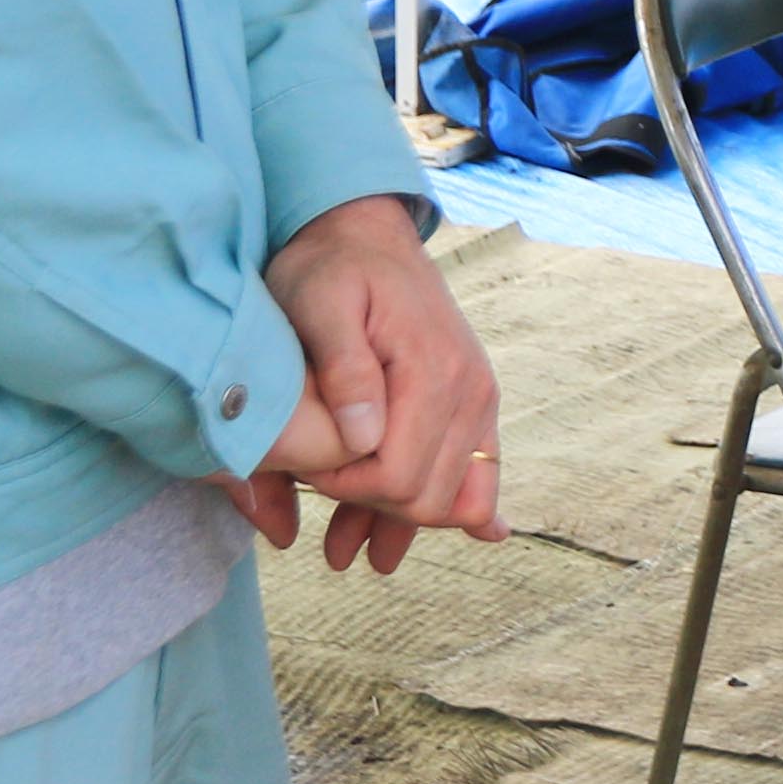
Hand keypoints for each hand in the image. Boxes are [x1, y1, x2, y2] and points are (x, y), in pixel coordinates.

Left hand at [230, 196, 505, 572]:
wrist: (365, 230)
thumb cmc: (330, 265)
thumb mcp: (320, 302)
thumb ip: (344, 370)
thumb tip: (364, 439)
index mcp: (434, 371)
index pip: (400, 477)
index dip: (348, 491)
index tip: (304, 475)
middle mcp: (470, 391)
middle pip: (431, 497)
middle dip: (373, 512)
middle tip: (314, 501)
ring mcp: (478, 398)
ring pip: (452, 494)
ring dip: (402, 525)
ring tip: (347, 552)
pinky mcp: (472, 400)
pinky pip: (478, 470)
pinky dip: (456, 506)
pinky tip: (475, 534)